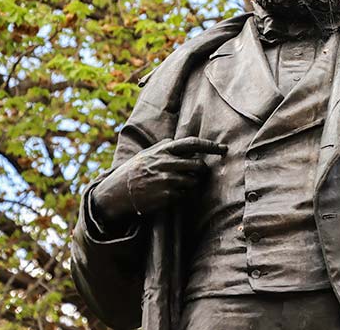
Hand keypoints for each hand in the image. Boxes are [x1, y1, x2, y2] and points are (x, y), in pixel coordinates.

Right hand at [91, 137, 227, 226]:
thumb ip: (165, 147)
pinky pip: (185, 194)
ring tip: (180, 184)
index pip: (192, 143)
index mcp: (163, 150)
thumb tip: (184, 143)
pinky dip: (183, 194)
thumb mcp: (147, 153)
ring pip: (194, 181)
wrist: (116, 192)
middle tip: (198, 173)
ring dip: (192, 183)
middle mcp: (166, 163)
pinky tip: (170, 193)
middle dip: (201, 170)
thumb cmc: (134, 170)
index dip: (210, 145)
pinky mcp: (166, 195)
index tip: (223, 149)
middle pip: (198, 165)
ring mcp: (167, 180)